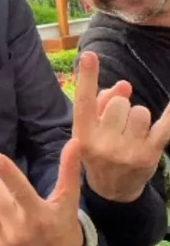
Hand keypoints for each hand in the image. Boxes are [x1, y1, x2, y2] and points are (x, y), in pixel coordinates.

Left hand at [0, 139, 83, 245]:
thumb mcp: (68, 199)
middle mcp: (19, 229)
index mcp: (37, 214)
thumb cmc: (64, 224)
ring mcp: (4, 242)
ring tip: (8, 213)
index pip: (19, 188)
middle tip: (13, 197)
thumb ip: (69, 170)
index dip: (7, 172)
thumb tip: (75, 141)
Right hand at [74, 51, 169, 202]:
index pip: (84, 100)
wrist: (112, 190)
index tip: (89, 55)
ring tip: (132, 133)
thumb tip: (125, 85)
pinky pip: (166, 125)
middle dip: (121, 108)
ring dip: (139, 118)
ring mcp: (127, 151)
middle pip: (120, 103)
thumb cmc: (99, 151)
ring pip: (141, 112)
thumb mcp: (90, 131)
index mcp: (83, 135)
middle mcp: (102, 144)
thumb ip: (102, 103)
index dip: (87, 77)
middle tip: (117, 125)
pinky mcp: (150, 155)